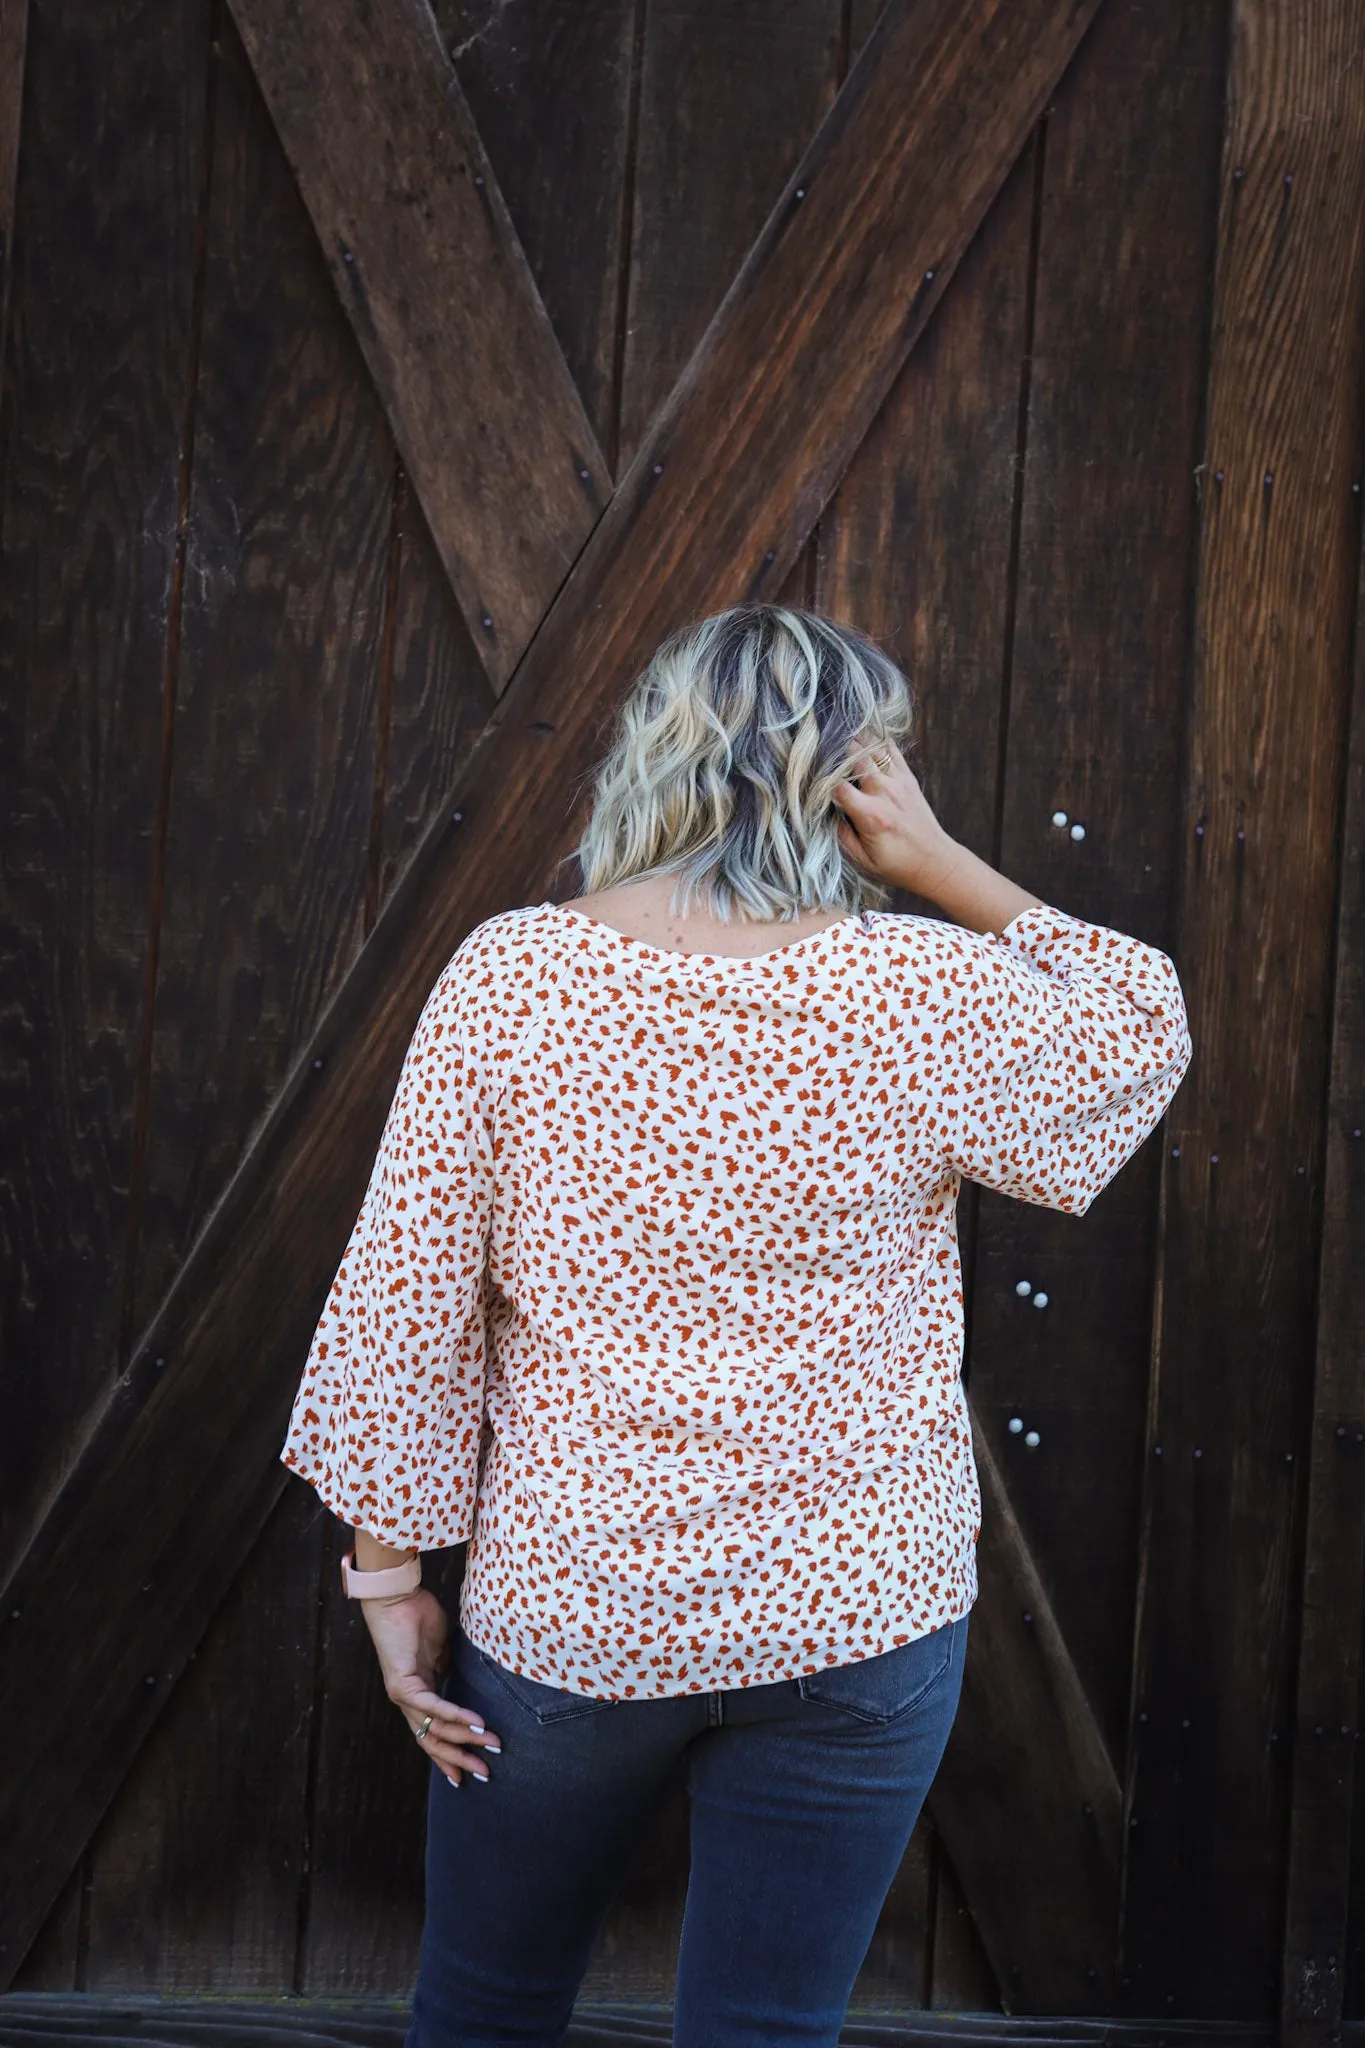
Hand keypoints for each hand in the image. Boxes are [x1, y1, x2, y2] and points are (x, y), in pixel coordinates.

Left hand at [360, 1587, 500, 1785]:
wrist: (396, 1598)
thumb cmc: (417, 1617)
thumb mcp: (440, 1647)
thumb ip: (448, 1667)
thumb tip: (463, 1678)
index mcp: (417, 1694)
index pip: (431, 1734)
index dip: (448, 1755)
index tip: (464, 1775)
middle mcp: (407, 1701)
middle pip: (432, 1741)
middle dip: (459, 1759)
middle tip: (484, 1773)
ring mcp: (403, 1695)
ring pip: (434, 1729)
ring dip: (465, 1739)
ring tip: (491, 1744)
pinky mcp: (403, 1684)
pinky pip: (432, 1706)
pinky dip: (455, 1715)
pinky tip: (475, 1722)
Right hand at [833, 742, 1040, 933]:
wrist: (934, 862)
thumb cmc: (896, 865)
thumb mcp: (862, 861)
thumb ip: (841, 835)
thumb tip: (826, 813)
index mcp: (870, 815)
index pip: (838, 785)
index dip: (823, 781)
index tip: (814, 782)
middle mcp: (884, 792)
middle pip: (855, 756)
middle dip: (837, 751)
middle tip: (823, 750)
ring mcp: (898, 781)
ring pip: (872, 747)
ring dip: (855, 742)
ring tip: (840, 739)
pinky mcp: (908, 777)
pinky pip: (890, 749)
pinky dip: (876, 741)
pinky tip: (864, 740)